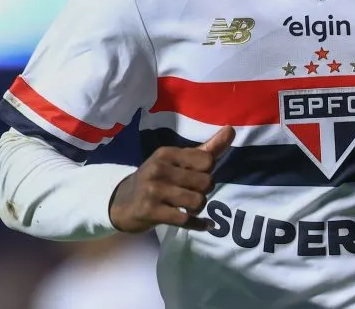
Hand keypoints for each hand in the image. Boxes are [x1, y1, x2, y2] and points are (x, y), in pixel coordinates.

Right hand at [109, 125, 235, 232]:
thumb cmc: (156, 179)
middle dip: (204, 192)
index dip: (207, 172)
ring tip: (190, 208)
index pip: (207, 161)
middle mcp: (159, 168)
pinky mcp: (151, 211)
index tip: (196, 176)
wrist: (122, 203)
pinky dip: (198, 224)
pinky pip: (185, 220)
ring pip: (197, 202)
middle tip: (192, 194)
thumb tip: (231, 129)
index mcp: (167, 153)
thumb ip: (207, 149)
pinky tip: (203, 224)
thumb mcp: (176, 161)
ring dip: (198, 209)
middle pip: (205, 183)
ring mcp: (154, 190)